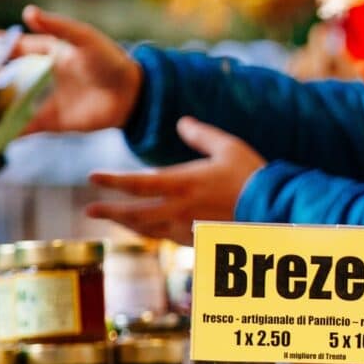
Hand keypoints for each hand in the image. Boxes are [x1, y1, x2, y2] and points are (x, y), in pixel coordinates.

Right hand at [14, 5, 142, 135]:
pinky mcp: (52, 122)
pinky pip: (24, 128)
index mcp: (44, 52)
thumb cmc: (110, 60)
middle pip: (1, 77)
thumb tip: (28, 12)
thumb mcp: (85, 39)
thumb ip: (58, 26)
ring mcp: (43, 100)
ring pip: (8, 104)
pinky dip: (8, 133)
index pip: (8, 47)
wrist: (133, 95)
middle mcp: (38, 76)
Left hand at [85, 117, 264, 243]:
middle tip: (89, 210)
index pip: (138, 184)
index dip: (112, 180)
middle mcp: (179, 209)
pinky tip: (148, 229)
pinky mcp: (198, 241)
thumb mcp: (228, 147)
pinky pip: (167, 238)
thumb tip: (181, 121)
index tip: (92, 177)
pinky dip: (152, 232)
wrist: (274, 211)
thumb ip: (201, 134)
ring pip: (148, 230)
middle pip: (135, 214)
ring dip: (128, 224)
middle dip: (110, 212)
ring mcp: (187, 228)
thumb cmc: (252, 176)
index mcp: (183, 184)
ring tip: (115, 219)